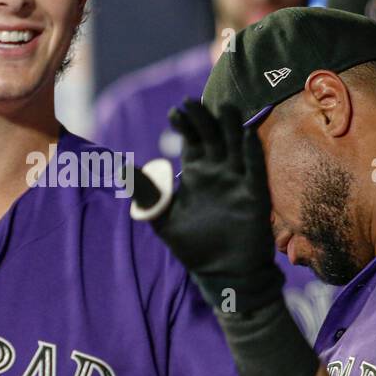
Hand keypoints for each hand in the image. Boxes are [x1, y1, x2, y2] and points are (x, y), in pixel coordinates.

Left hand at [143, 100, 280, 307]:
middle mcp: (218, 171)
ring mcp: (237, 181)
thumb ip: (147, 195)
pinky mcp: (254, 195)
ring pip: (235, 145)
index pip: (192, 139)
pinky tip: (246, 135)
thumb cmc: (192, 247)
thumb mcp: (162, 219)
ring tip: (224, 107)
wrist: (223, 273)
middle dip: (204, 118)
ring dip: (231, 126)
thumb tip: (121, 171)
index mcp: (197, 172)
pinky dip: (251, 152)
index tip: (175, 112)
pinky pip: (254, 169)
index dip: (185, 124)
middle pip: (213, 135)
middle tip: (191, 102)